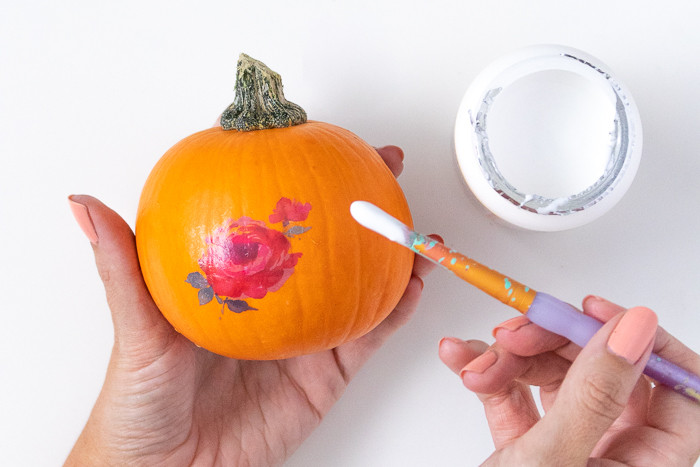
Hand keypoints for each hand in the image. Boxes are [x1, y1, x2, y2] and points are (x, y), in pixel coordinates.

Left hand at [66, 146, 435, 465]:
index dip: (304, 180)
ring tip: (414, 225)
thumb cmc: (141, 401)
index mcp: (237, 281)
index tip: (325, 143)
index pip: (276, 220)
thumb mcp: (134, 327)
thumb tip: (85, 205)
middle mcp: (278, 302)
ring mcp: (307, 335)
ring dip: (393, 255)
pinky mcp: (327, 374)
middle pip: (329, 245)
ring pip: (361, 286)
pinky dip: (395, 311)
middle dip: (361, 206)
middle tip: (384, 170)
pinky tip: (413, 285)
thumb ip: (121, 267)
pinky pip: (369, 337)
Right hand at [439, 296, 699, 465]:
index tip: (596, 314)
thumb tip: (636, 327)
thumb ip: (596, 393)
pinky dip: (488, 373)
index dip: (644, 343)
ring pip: (553, 376)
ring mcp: (571, 446)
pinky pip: (516, 394)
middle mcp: (615, 453)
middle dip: (550, 343)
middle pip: (602, 369)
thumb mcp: (554, 460)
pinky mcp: (529, 444)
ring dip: (508, 357)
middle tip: (517, 331)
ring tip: (477, 360)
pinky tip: (460, 360)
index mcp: (648, 464)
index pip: (680, 388)